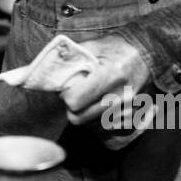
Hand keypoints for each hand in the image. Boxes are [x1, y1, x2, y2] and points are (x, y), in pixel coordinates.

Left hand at [0, 33, 152, 126]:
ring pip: (91, 127)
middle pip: (79, 118)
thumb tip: (32, 71)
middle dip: (73, 107)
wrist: (149, 53)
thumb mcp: (92, 46)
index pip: (74, 101)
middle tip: (79, 93)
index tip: (70, 87)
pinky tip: (102, 108)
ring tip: (92, 98)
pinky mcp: (135, 120)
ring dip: (86, 116)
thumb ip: (66, 57)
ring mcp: (130, 110)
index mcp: (110, 74)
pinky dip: (100, 124)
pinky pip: (107, 133)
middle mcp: (122, 96)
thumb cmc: (116, 48)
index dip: (67, 95)